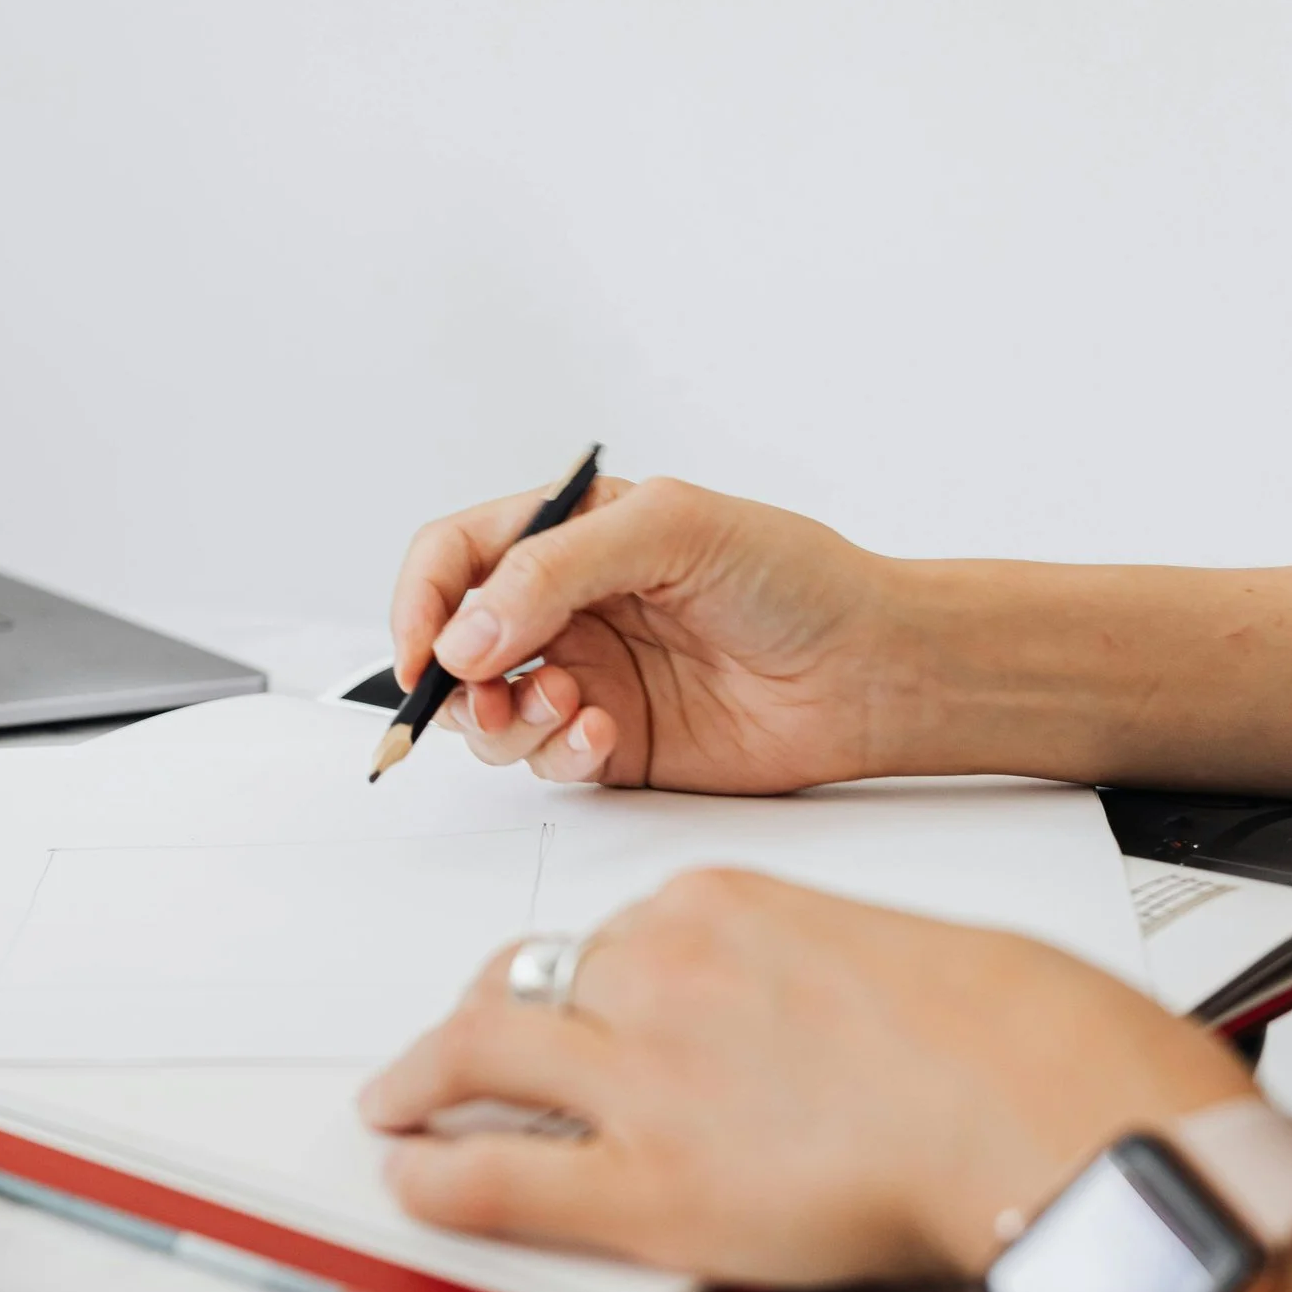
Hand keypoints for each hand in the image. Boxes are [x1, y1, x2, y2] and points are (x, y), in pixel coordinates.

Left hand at [358, 869, 1253, 1285]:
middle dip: (479, 1010)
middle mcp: (658, 969)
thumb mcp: (865, 944)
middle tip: (457, 1039)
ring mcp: (640, 1072)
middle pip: (525, 977)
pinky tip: (410, 1169)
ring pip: (480, 1051)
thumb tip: (782, 998)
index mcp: (715, 901)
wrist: (1028, 1093)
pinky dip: (432, 1170)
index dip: (569, 976)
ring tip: (402, 1095)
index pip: (604, 928)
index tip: (558, 994)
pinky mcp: (644, 1177)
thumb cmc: (992, 1026)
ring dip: (427, 1072)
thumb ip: (792, 961)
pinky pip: (494, 1172)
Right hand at [391, 475, 906, 793]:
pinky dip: (557, 754)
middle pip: (454, 645)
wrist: (870, 670)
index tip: (424, 653)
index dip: (421, 603)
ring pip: (487, 713)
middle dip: (453, 678)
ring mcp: (586, 676)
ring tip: (568, 710)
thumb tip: (468, 632)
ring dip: (506, 719)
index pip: (454, 557)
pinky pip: (544, 760)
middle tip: (487, 694)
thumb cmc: (794, 578)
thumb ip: (556, 569)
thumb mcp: (670, 532)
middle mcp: (566, 606)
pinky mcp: (611, 743)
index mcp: (569, 532)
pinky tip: (605, 736)